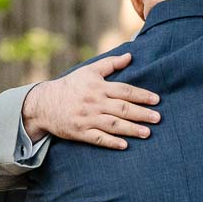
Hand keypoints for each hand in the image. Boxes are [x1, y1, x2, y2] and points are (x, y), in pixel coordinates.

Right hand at [21, 53, 159, 147]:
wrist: (44, 103)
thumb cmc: (70, 86)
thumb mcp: (89, 71)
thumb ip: (110, 64)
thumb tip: (130, 56)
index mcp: (98, 87)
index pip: (125, 91)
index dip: (142, 95)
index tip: (157, 100)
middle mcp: (95, 103)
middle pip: (122, 109)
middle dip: (141, 114)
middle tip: (158, 118)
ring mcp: (87, 118)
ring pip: (113, 124)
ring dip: (131, 129)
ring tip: (147, 133)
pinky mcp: (80, 132)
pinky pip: (98, 138)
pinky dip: (111, 142)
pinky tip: (124, 145)